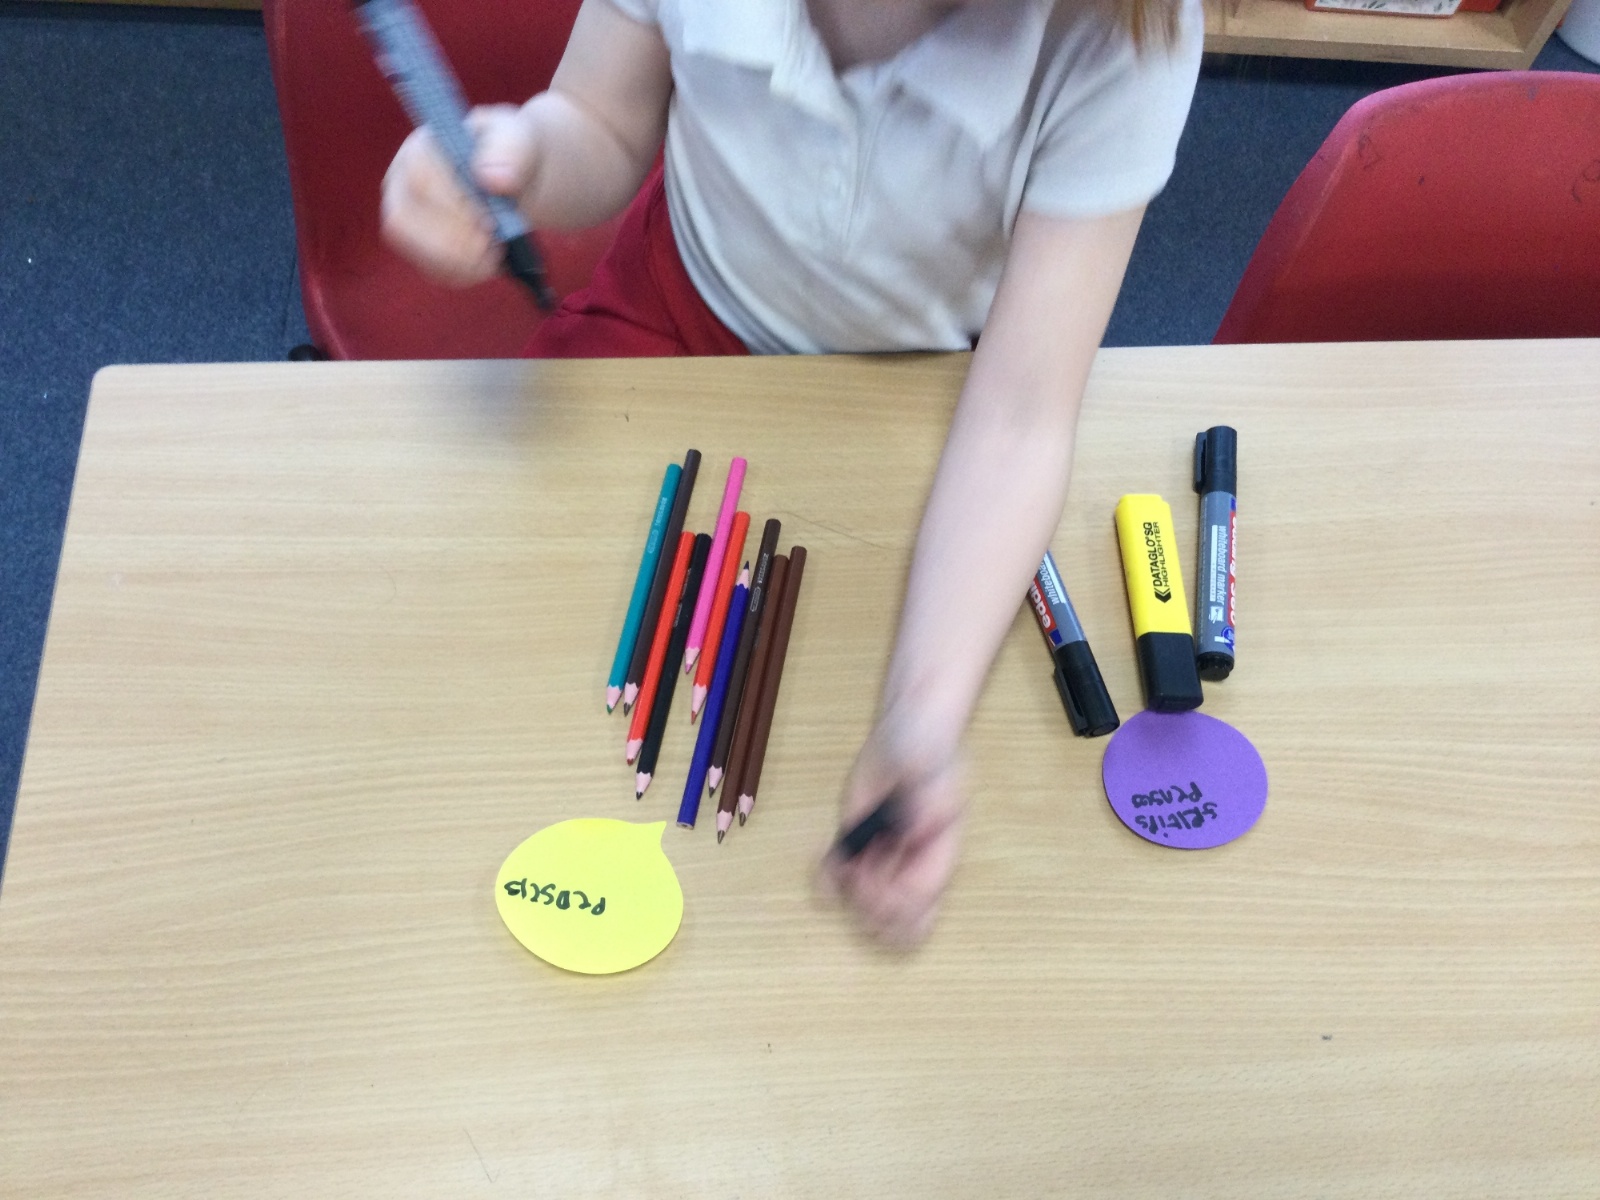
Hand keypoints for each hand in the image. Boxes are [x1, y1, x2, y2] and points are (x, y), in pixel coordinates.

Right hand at [380, 104, 538, 286]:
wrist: (518, 176)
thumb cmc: (510, 153)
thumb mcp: (517, 140)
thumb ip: (508, 151)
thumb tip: (491, 179)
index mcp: (419, 150)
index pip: (418, 182)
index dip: (454, 206)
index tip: (491, 220)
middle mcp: (401, 184)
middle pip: (403, 221)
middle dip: (454, 240)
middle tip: (494, 242)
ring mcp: (408, 219)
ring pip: (415, 251)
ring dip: (460, 261)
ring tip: (495, 252)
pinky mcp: (422, 248)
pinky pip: (433, 270)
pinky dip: (464, 273)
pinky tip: (488, 262)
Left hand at [821, 721, 966, 947]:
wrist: (904, 737)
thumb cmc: (927, 751)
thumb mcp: (930, 769)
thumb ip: (926, 799)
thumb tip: (911, 834)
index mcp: (938, 857)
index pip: (918, 905)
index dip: (892, 900)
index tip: (874, 871)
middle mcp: (911, 868)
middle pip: (896, 924)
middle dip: (871, 907)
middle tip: (858, 871)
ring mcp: (881, 861)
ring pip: (866, 913)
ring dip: (847, 894)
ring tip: (843, 860)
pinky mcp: (854, 848)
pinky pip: (837, 884)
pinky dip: (826, 881)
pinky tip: (825, 857)